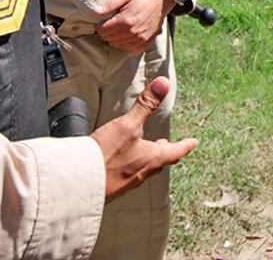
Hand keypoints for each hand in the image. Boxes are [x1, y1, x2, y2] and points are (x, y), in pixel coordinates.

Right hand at [91, 77, 197, 199]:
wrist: (79, 184)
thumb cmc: (105, 157)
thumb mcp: (127, 124)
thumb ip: (145, 105)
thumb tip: (163, 85)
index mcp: (151, 158)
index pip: (175, 151)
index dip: (186, 145)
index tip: (193, 143)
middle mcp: (141, 172)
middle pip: (160, 162)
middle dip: (167, 152)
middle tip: (170, 148)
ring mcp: (126, 182)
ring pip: (144, 170)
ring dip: (148, 160)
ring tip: (146, 154)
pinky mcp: (111, 187)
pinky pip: (127, 176)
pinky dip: (130, 167)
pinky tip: (120, 165)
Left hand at [95, 0, 174, 52]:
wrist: (161, 1)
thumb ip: (110, 4)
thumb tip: (95, 12)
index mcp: (126, 20)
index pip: (103, 31)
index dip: (99, 26)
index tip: (101, 21)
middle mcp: (133, 32)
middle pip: (109, 39)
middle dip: (105, 32)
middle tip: (108, 24)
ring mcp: (140, 39)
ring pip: (117, 45)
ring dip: (114, 39)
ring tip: (117, 29)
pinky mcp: (145, 42)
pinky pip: (129, 49)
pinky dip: (124, 44)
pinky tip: (125, 36)